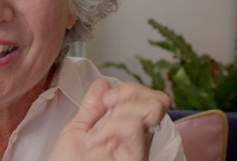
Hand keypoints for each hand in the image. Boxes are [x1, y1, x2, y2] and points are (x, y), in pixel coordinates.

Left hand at [48, 79, 170, 160]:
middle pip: (158, 101)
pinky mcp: (136, 159)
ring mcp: (139, 150)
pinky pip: (135, 129)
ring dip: (120, 113)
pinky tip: (97, 140)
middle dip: (131, 93)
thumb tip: (102, 83)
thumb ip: (91, 108)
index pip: (148, 98)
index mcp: (126, 130)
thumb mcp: (77, 132)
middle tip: (108, 105)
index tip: (107, 98)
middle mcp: (138, 140)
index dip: (130, 89)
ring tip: (99, 132)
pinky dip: (114, 128)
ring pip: (150, 111)